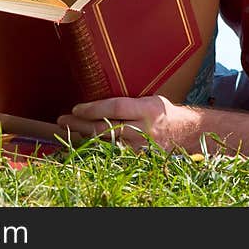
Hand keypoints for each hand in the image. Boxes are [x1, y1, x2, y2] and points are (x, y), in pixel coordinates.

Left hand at [57, 95, 196, 151]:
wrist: (186, 134)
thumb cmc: (163, 112)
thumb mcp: (151, 99)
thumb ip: (129, 100)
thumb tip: (101, 91)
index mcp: (147, 109)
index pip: (115, 108)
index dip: (93, 108)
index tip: (76, 108)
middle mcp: (143, 129)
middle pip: (105, 128)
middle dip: (80, 124)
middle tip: (62, 119)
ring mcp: (140, 147)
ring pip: (105, 143)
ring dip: (83, 136)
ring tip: (67, 129)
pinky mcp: (137, 158)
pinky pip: (112, 153)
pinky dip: (95, 147)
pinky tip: (82, 142)